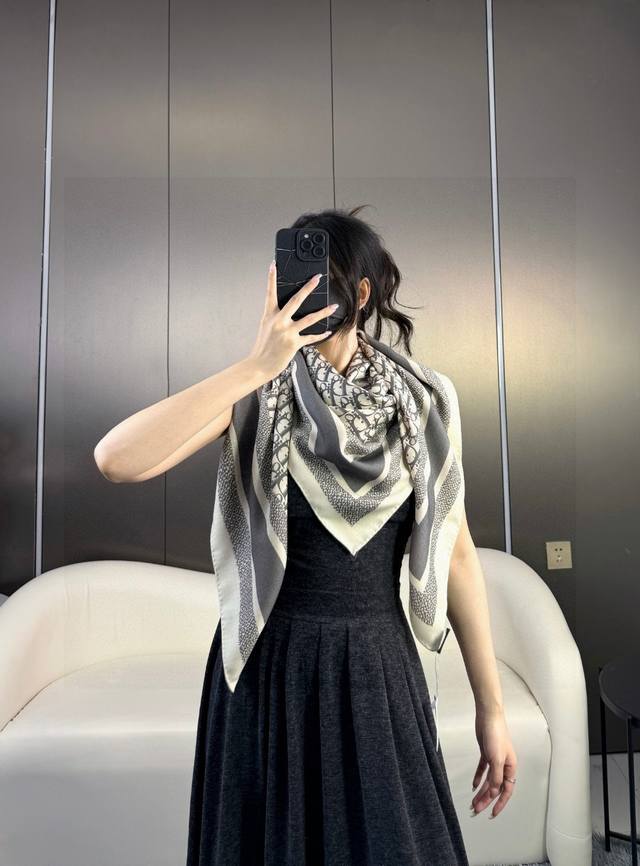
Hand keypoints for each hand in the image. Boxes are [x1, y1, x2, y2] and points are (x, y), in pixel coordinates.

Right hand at [247, 260, 337, 381]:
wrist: (258, 366)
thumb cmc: (263, 348)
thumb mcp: (266, 328)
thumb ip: (276, 318)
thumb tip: (288, 311)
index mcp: (269, 316)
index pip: (270, 293)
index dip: (271, 278)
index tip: (274, 264)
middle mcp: (278, 321)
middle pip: (296, 300)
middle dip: (308, 287)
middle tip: (318, 278)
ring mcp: (287, 332)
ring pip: (309, 318)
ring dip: (324, 312)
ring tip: (334, 306)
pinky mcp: (294, 343)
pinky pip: (311, 337)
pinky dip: (320, 335)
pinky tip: (328, 331)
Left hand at [469, 709, 516, 818]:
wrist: (488, 717)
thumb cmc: (496, 734)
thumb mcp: (497, 759)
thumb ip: (496, 777)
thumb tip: (494, 792)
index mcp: (510, 768)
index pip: (506, 791)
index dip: (499, 803)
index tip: (492, 813)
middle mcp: (503, 765)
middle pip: (495, 787)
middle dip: (486, 800)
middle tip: (477, 810)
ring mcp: (494, 759)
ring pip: (488, 780)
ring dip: (481, 791)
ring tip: (473, 801)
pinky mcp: (486, 753)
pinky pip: (483, 770)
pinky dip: (478, 778)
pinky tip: (474, 785)